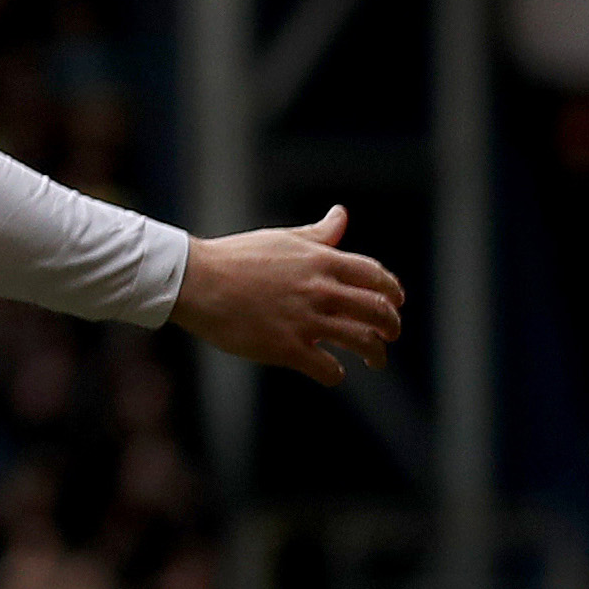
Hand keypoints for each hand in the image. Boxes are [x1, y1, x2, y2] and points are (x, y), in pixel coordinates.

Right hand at [175, 205, 404, 387]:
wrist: (193, 280)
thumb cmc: (235, 256)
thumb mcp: (281, 239)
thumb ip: (318, 233)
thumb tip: (341, 215)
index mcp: (320, 261)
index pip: (376, 276)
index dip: (392, 292)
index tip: (395, 303)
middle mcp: (319, 289)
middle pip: (378, 311)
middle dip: (391, 326)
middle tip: (389, 335)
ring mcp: (305, 320)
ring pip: (362, 342)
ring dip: (375, 354)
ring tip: (373, 360)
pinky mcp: (286, 347)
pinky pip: (328, 368)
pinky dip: (335, 373)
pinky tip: (332, 371)